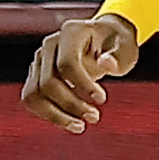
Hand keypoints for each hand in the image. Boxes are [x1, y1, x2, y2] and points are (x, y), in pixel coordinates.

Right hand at [23, 12, 138, 131]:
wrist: (101, 37)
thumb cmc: (116, 43)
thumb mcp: (126, 46)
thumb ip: (119, 56)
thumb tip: (107, 64)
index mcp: (71, 32)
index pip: (67, 63)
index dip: (83, 85)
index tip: (102, 100)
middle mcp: (49, 45)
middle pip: (48, 82)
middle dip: (71, 105)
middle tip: (94, 117)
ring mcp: (39, 60)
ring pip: (34, 94)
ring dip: (55, 115)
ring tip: (80, 126)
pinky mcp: (36, 75)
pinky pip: (31, 99)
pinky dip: (47, 114)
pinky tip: (68, 121)